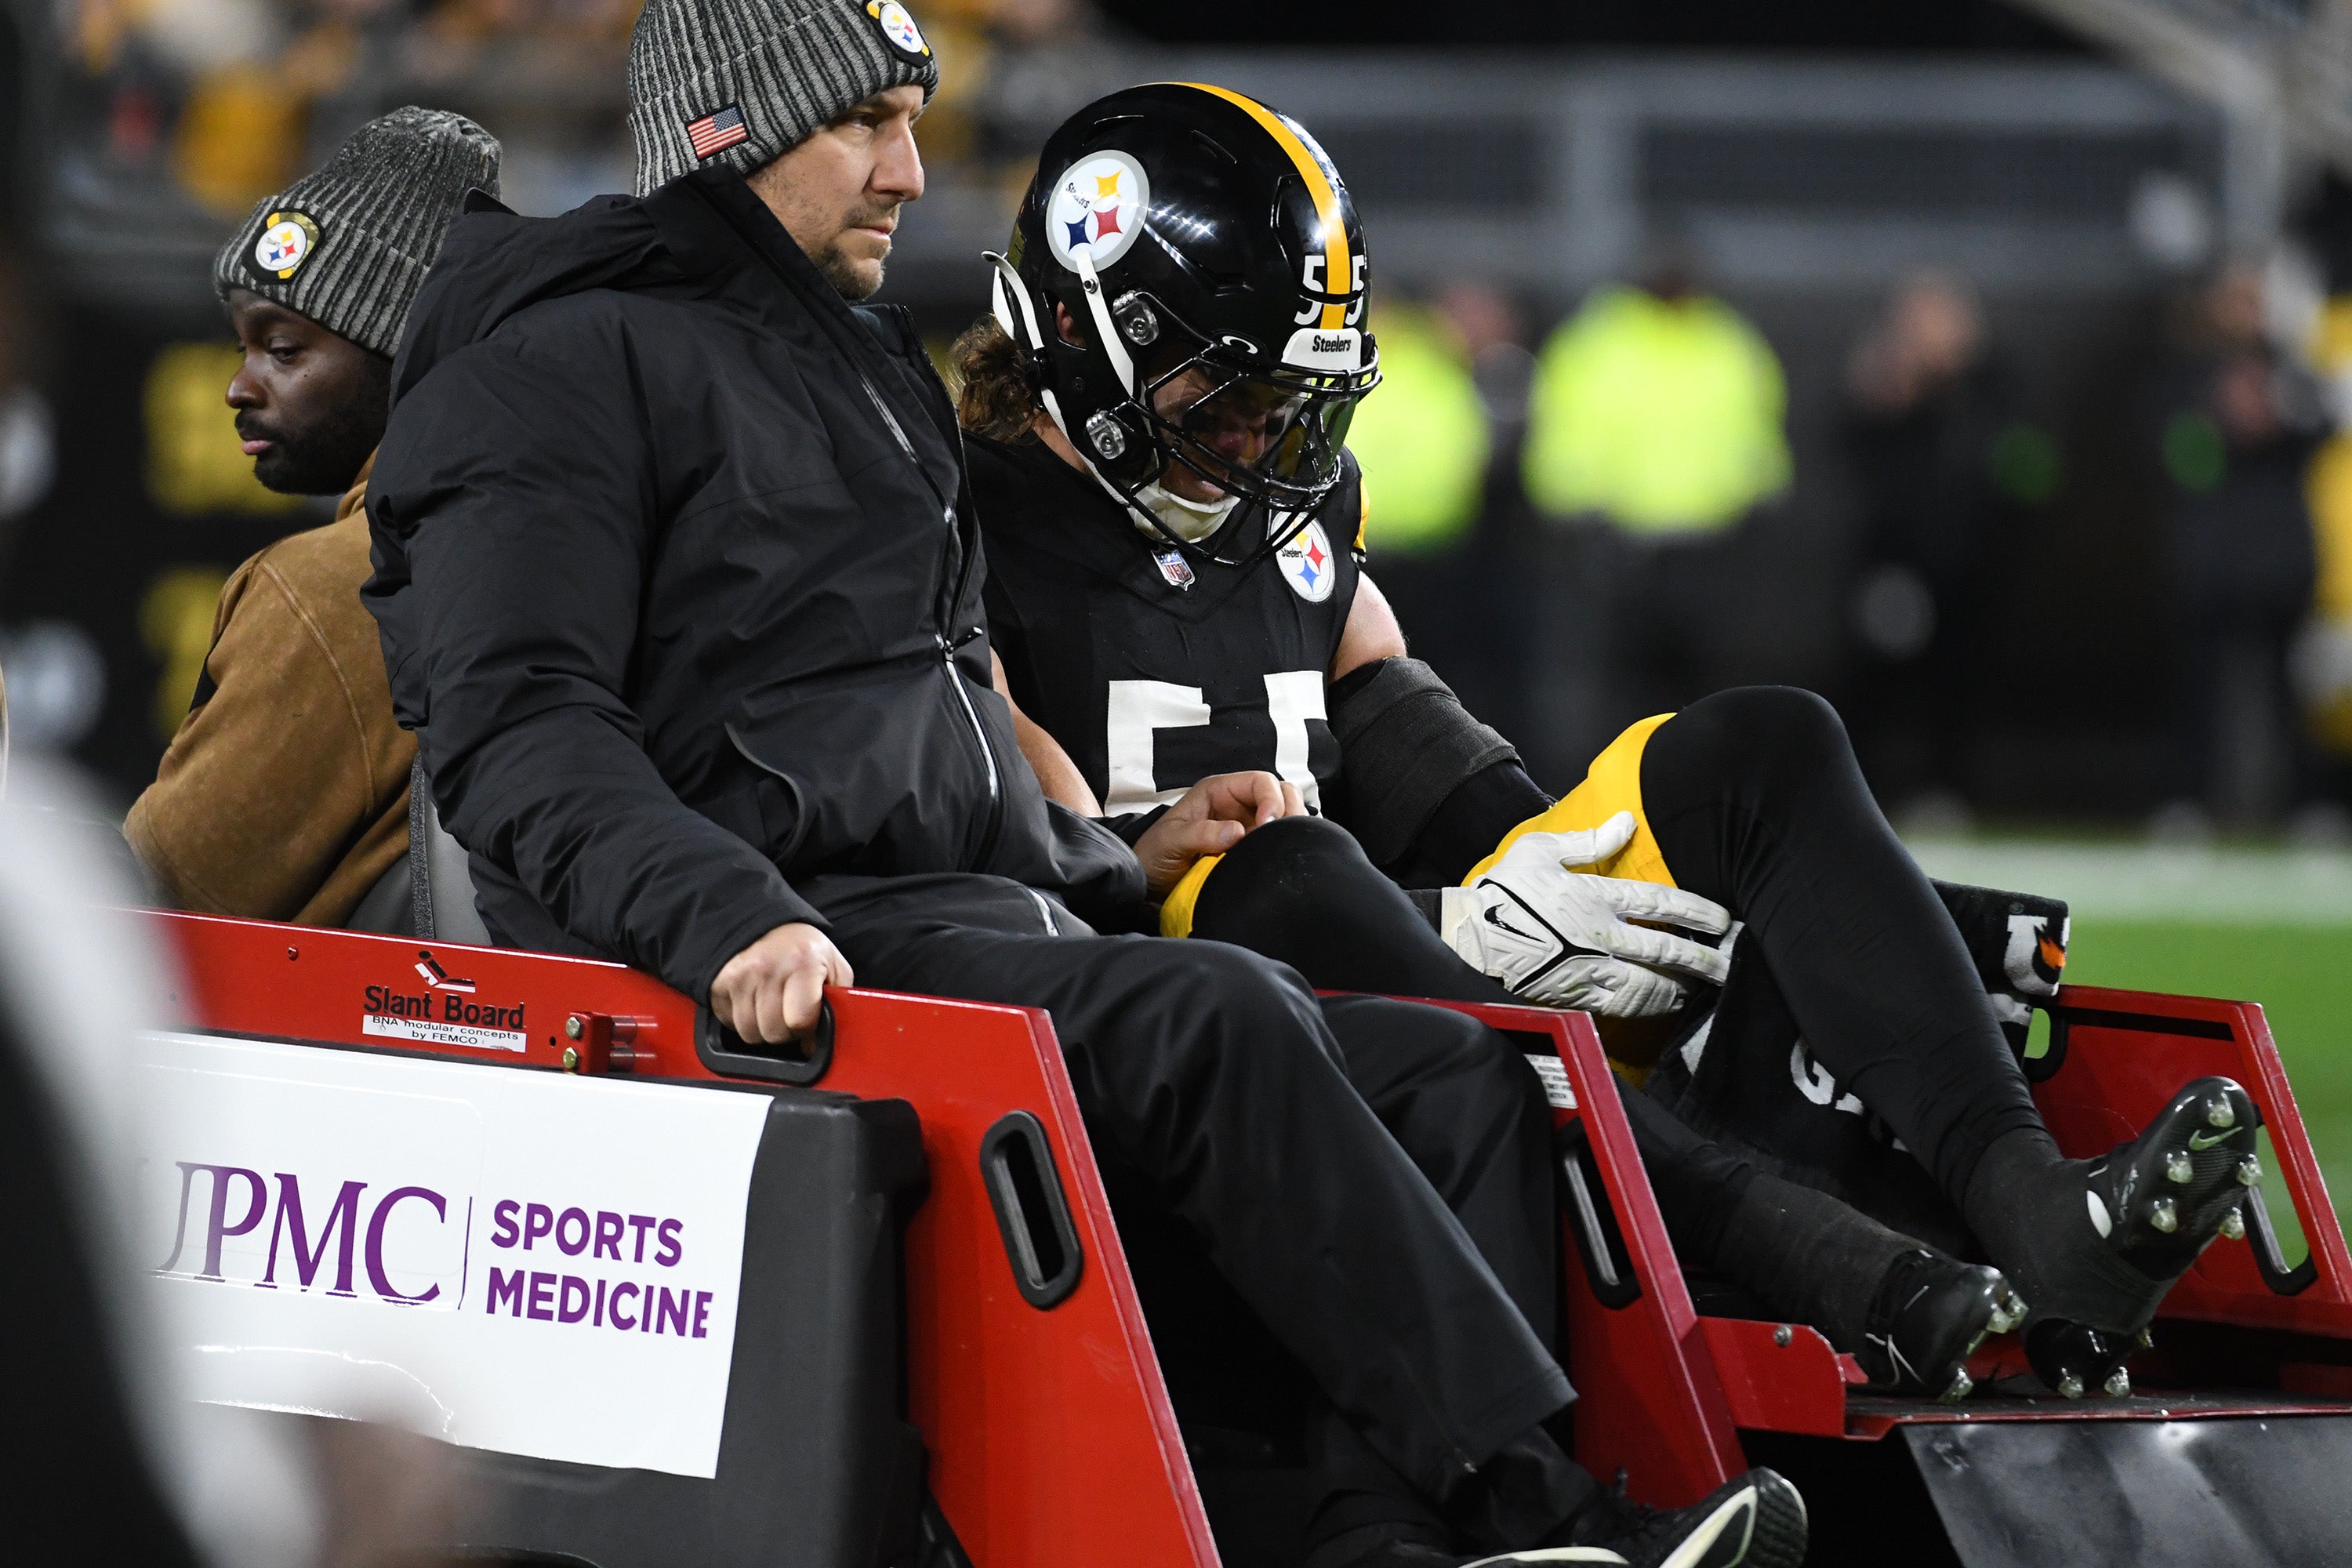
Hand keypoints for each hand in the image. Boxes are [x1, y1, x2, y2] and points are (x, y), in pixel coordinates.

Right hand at [709, 921, 852, 1044]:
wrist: (762, 924)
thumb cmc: (802, 949)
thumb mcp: (833, 966)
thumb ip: (837, 1003)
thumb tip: (815, 1045)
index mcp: (802, 963)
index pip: (800, 1021)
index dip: (807, 1029)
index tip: (808, 1022)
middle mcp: (767, 968)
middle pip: (774, 1033)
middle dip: (785, 1031)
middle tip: (789, 1014)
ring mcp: (739, 976)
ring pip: (750, 1034)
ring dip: (762, 1029)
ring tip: (772, 1008)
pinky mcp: (718, 983)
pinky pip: (729, 1024)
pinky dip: (743, 1020)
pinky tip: (753, 1003)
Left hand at [1133, 770, 1304, 897]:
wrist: (1149, 884)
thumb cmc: (1154, 855)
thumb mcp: (1170, 841)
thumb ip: (1200, 834)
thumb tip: (1237, 832)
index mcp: (1218, 791)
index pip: (1260, 781)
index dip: (1271, 799)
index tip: (1267, 826)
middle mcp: (1237, 804)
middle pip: (1282, 794)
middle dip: (1289, 812)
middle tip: (1283, 839)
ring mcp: (1247, 827)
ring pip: (1286, 817)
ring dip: (1290, 830)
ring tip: (1281, 851)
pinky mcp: (1251, 849)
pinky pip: (1278, 841)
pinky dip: (1286, 846)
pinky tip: (1280, 860)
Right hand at [1440, 811, 1731, 1016]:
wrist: (1470, 937)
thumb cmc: (1504, 890)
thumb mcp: (1540, 850)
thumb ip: (1588, 840)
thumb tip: (1626, 821)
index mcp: (1594, 897)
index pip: (1659, 904)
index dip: (1695, 911)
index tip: (1721, 920)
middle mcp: (1600, 936)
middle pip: (1665, 950)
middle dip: (1704, 956)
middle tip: (1732, 961)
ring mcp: (1590, 970)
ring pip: (1651, 983)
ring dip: (1683, 986)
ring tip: (1706, 987)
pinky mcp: (1577, 996)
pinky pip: (1625, 1006)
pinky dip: (1652, 1007)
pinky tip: (1666, 1005)